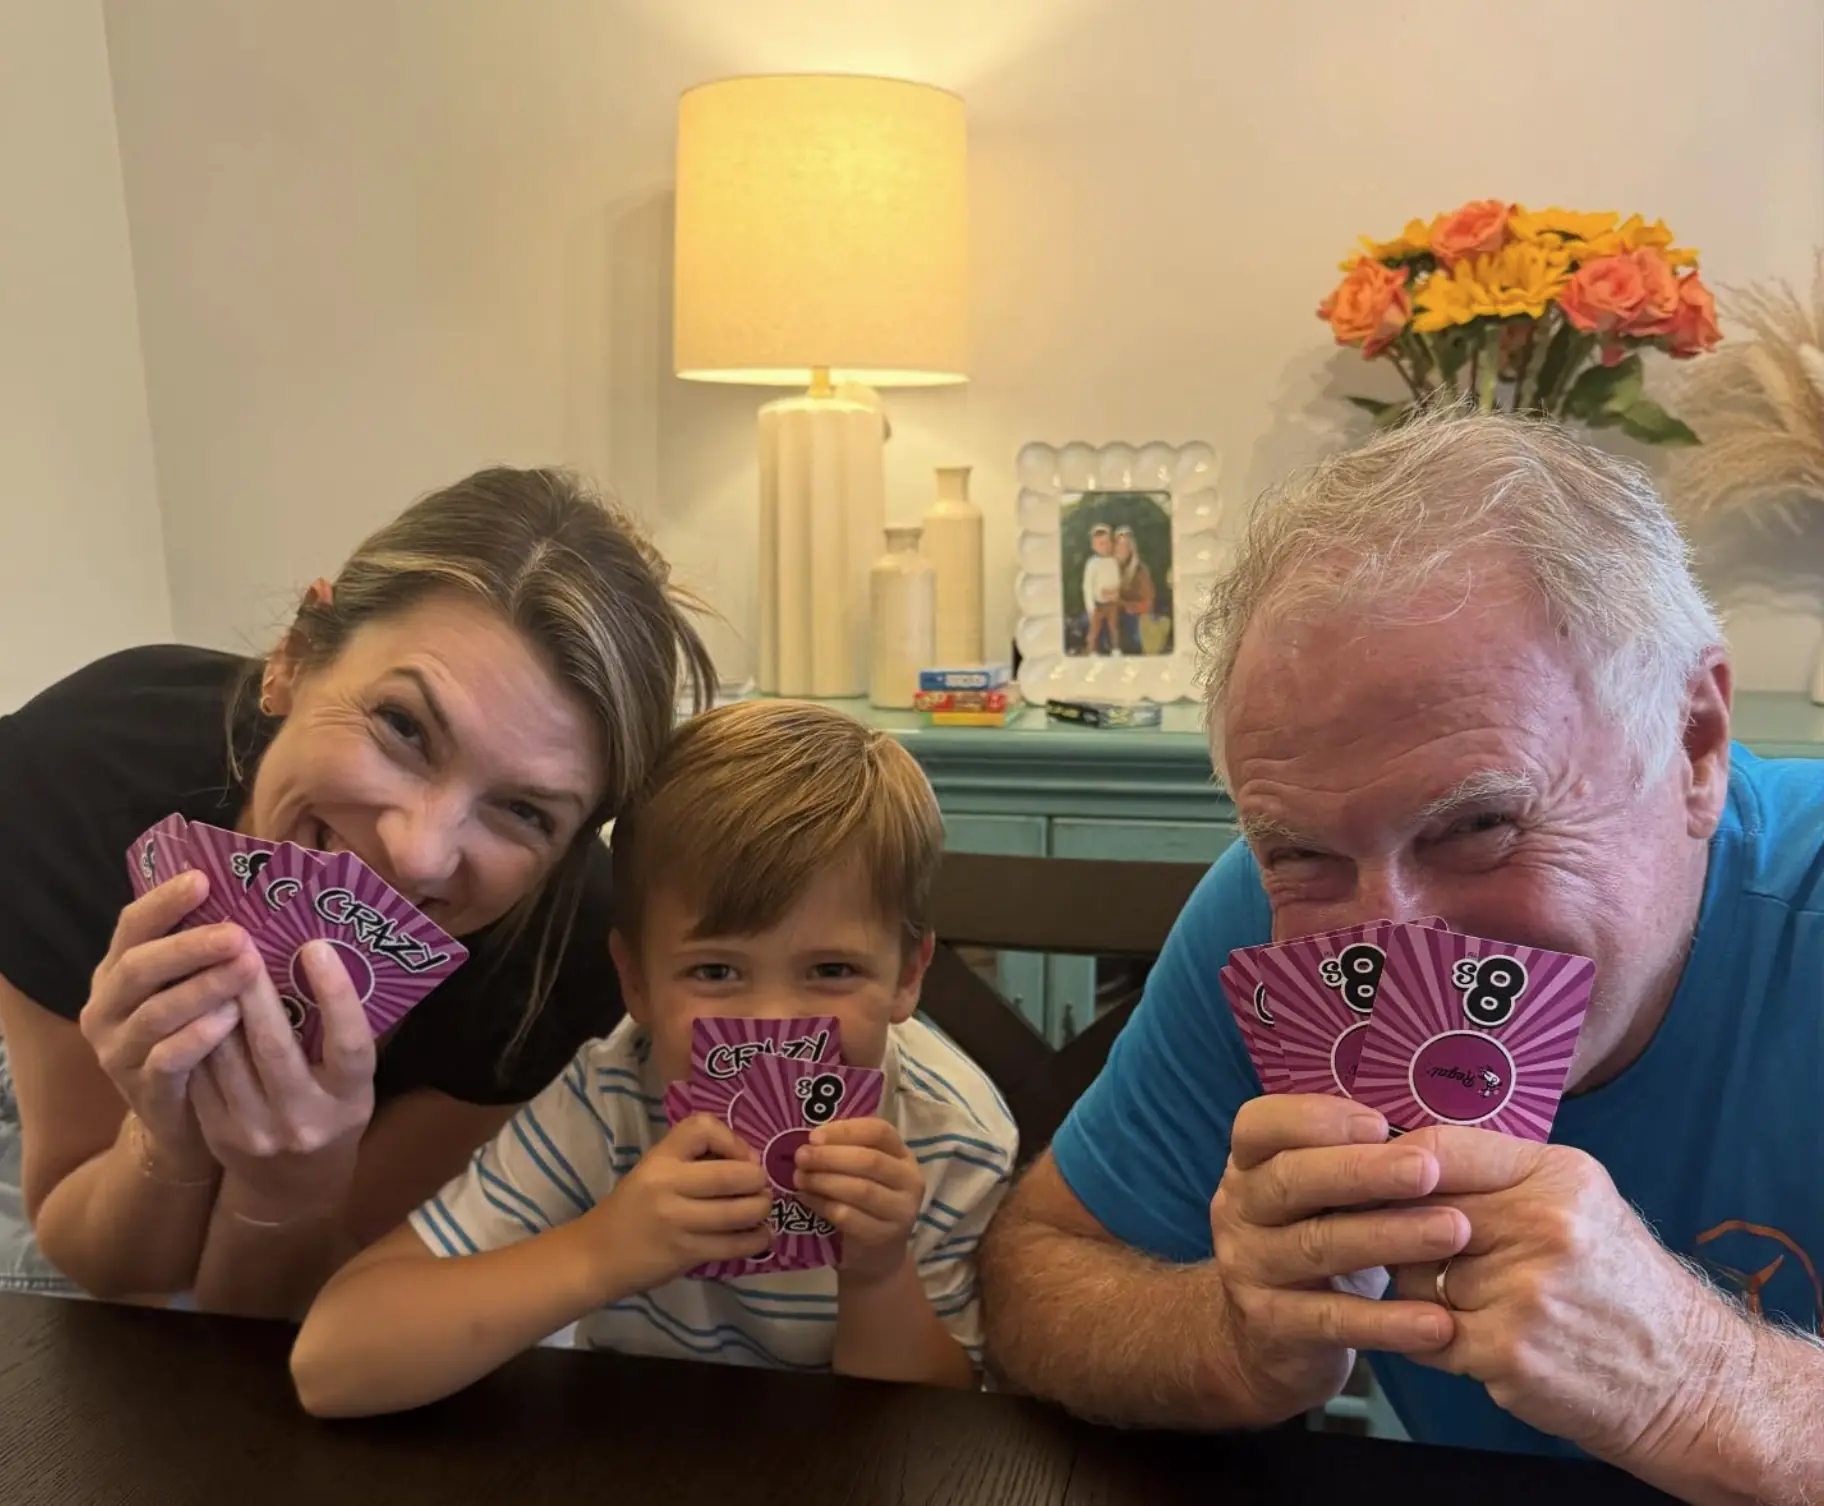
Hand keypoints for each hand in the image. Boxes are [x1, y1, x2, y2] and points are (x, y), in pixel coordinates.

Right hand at [79, 872, 259, 1177]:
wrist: (188, 1122)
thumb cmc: (203, 1036)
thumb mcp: (196, 987)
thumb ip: (210, 950)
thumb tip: (260, 895)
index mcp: (118, 972)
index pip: (132, 926)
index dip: (164, 902)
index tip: (203, 879)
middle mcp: (107, 1008)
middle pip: (139, 967)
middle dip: (190, 946)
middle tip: (238, 933)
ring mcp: (119, 1051)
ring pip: (154, 1013)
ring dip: (202, 987)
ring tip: (246, 968)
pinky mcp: (143, 1090)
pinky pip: (165, 1059)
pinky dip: (198, 1036)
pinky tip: (231, 1019)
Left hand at [189, 941, 375, 1218]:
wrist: (292, 1185)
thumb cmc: (333, 1113)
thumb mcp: (353, 1084)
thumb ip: (342, 1035)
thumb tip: (322, 958)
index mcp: (350, 1101)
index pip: (350, 1044)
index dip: (335, 995)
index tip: (316, 947)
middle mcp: (304, 1119)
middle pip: (275, 1047)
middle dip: (256, 990)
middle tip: (244, 938)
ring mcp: (256, 1129)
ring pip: (228, 1057)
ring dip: (217, 1004)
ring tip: (210, 958)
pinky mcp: (217, 1131)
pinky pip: (202, 1072)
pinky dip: (197, 1032)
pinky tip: (193, 998)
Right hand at [588, 1115, 771, 1293]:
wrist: (597, 1255)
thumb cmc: (632, 1208)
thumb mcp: (653, 1171)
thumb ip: (693, 1161)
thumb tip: (748, 1162)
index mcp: (660, 1158)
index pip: (703, 1128)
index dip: (733, 1139)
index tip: (741, 1157)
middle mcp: (667, 1185)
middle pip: (732, 1175)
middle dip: (758, 1181)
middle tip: (761, 1187)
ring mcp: (677, 1222)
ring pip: (738, 1213)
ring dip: (761, 1210)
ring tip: (762, 1210)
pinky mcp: (685, 1254)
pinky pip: (733, 1245)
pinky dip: (756, 1240)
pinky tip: (761, 1236)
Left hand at [795, 1117, 923, 1283]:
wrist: (877, 1255)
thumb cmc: (864, 1203)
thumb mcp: (862, 1172)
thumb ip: (845, 1152)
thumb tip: (809, 1141)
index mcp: (904, 1155)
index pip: (880, 1131)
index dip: (846, 1130)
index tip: (814, 1136)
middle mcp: (910, 1180)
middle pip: (870, 1160)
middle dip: (829, 1157)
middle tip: (800, 1157)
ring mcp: (901, 1210)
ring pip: (860, 1189)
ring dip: (823, 1181)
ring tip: (799, 1178)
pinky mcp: (884, 1235)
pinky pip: (848, 1216)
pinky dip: (822, 1204)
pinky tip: (806, 1198)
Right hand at [1205, 1094, 1469, 1418]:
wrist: (1265, 1340)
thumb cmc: (1314, 1241)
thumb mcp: (1318, 1197)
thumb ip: (1352, 1162)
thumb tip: (1434, 1134)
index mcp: (1249, 1165)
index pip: (1259, 1125)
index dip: (1314, 1118)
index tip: (1380, 1124)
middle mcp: (1238, 1210)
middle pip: (1290, 1180)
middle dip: (1362, 1171)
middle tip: (1428, 1169)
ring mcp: (1248, 1269)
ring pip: (1317, 1246)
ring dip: (1389, 1237)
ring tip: (1454, 1231)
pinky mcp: (1273, 1327)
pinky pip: (1333, 1320)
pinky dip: (1387, 1322)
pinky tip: (1437, 1322)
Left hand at [1390, 1127, 1733, 1466]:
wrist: (1689, 1379)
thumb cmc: (1617, 1283)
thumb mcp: (1578, 1201)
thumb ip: (1495, 1175)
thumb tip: (1394, 1160)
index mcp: (1556, 1176)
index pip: (1436, 1150)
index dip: (1390, 1166)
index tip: (1370, 1180)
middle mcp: (1544, 1226)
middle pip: (1413, 1213)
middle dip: (1402, 1235)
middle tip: (1414, 1251)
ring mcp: (1525, 1292)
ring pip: (1410, 1277)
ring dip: (1418, 1293)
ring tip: (1469, 1302)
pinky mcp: (1508, 1352)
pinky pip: (1422, 1332)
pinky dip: (1428, 1338)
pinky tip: (1467, 1338)